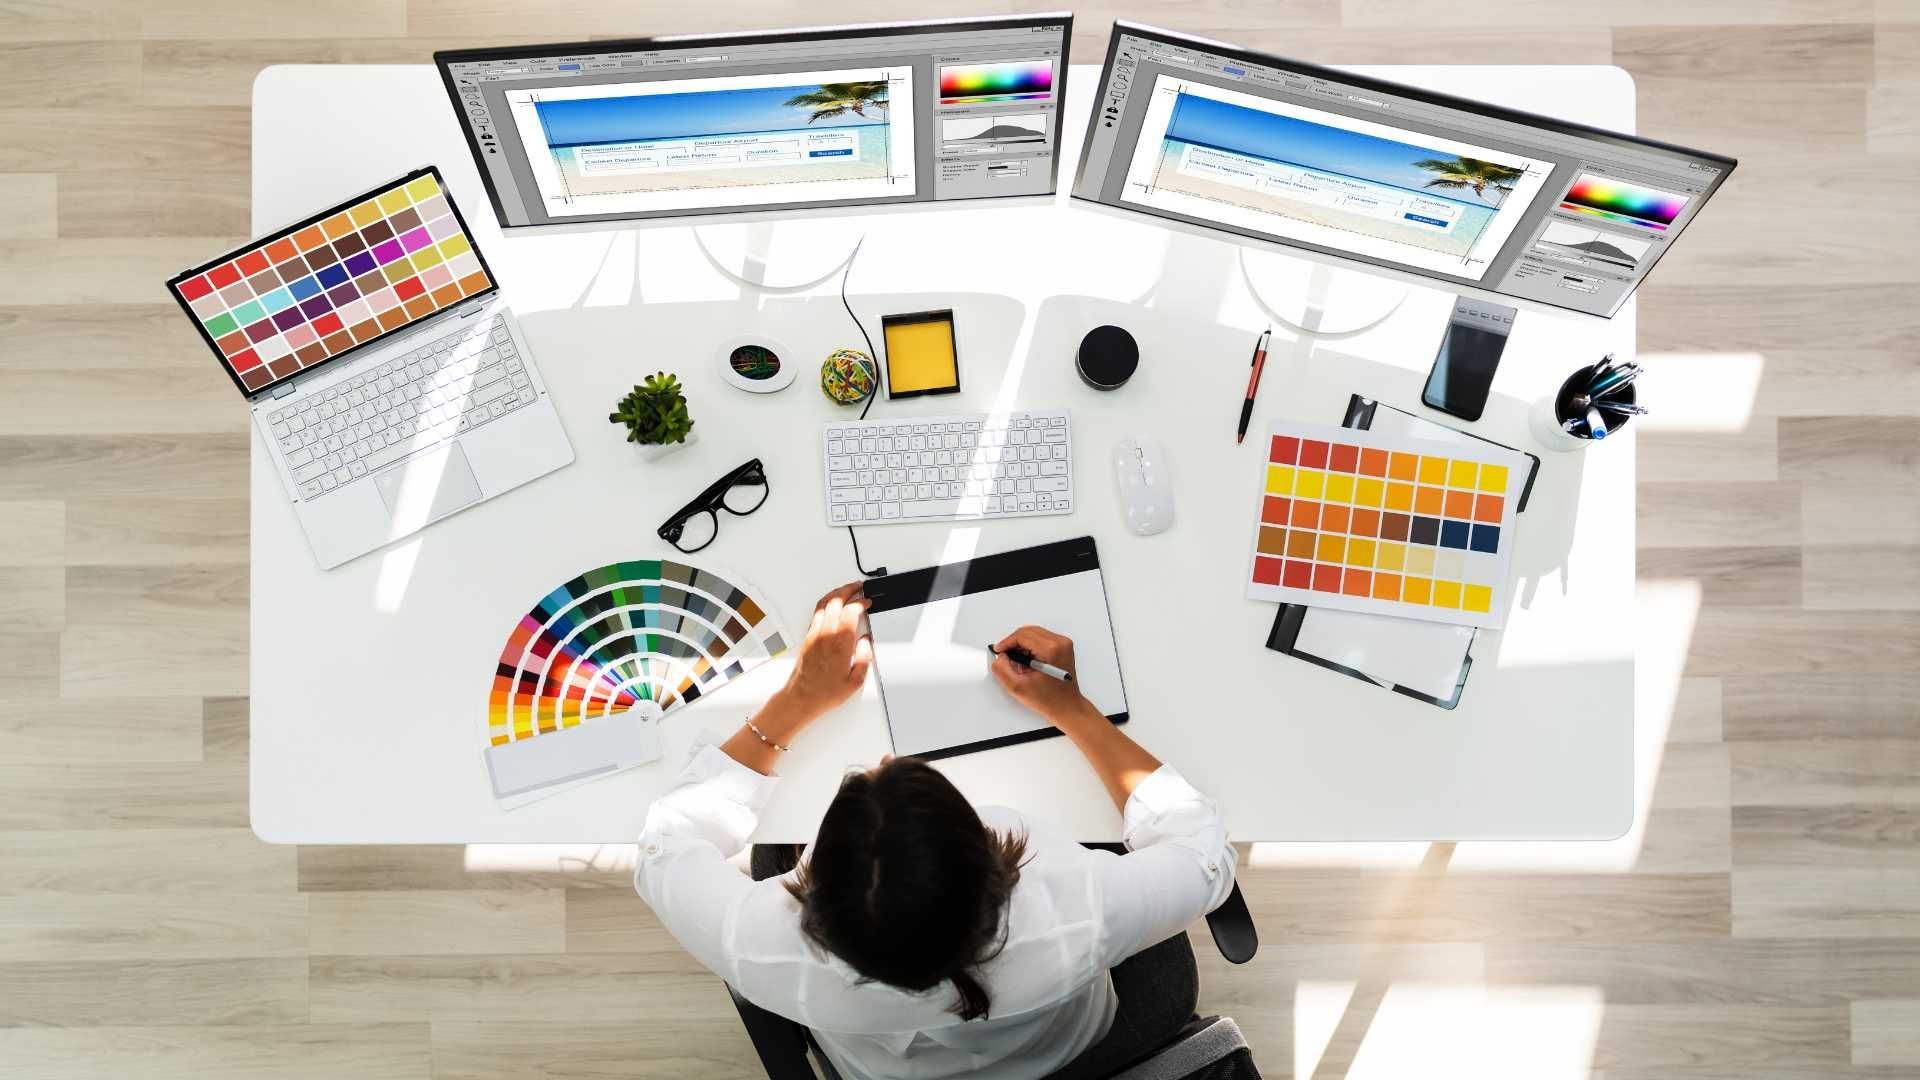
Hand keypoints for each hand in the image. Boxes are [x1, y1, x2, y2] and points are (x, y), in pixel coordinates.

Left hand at [775, 583, 873, 727]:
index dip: (861, 603)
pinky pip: (816, 613)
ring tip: (846, 591)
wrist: (801, 698)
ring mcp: (814, 634)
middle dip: (849, 590)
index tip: (868, 603)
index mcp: (840, 643)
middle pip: (836, 601)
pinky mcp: (807, 637)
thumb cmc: (825, 693)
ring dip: (836, 594)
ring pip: (824, 604)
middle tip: (858, 587)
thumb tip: (866, 641)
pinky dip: (825, 603)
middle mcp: (826, 635)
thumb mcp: (855, 681)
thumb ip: (864, 658)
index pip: (851, 611)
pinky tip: (831, 605)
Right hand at [990, 625, 1090, 724]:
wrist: (1067, 706)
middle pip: (1028, 631)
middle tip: (1006, 657)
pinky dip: (1030, 647)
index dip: (1006, 642)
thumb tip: (1000, 657)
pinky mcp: (1063, 647)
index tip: (999, 650)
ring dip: (1022, 645)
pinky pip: (1041, 639)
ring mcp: (1063, 644)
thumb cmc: (1050, 700)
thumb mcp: (1018, 687)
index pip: (1022, 635)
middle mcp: (1060, 643)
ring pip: (1034, 633)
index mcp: (1051, 650)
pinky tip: (1028, 661)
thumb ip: (1002, 670)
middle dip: (1013, 643)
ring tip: (1018, 663)